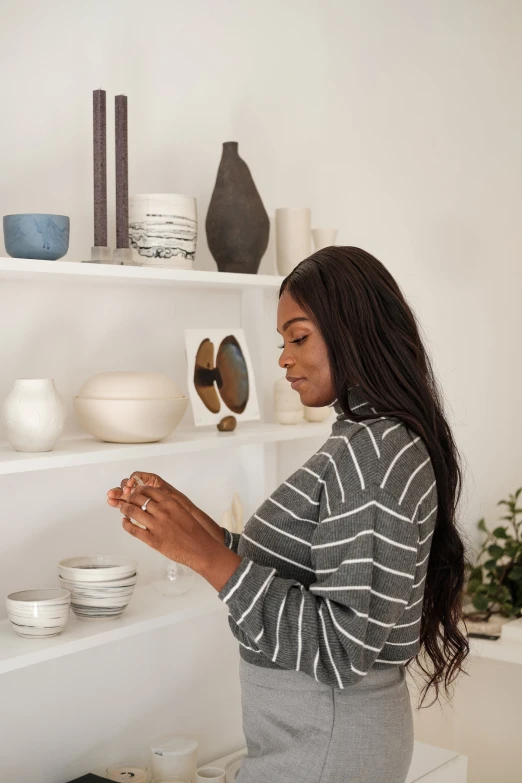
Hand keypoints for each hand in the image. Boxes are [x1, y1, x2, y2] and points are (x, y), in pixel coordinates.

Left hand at [107, 472, 224, 543]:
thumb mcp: (182, 512)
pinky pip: (133, 530)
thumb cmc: (195, 533)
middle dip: (129, 498)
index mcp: (170, 503)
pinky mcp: (152, 539)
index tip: (135, 492)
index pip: (149, 491)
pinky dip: (126, 525)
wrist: (201, 549)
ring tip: (123, 509)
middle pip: (138, 499)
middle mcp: (162, 512)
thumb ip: (168, 507)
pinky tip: (125, 523)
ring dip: (125, 509)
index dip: (139, 490)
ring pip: (132, 512)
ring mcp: (156, 525)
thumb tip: (154, 505)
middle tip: (126, 499)